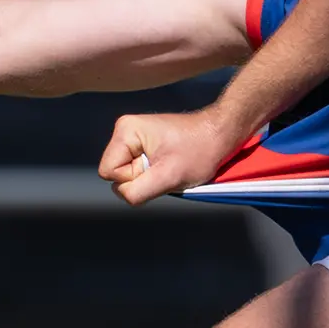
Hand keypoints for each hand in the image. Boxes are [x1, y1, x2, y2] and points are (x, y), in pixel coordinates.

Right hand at [98, 108, 245, 205]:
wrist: (220, 134)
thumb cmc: (200, 151)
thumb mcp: (168, 177)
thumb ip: (138, 191)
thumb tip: (123, 196)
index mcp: (125, 131)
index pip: (108, 172)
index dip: (132, 179)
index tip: (158, 169)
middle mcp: (124, 131)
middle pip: (116, 175)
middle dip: (141, 179)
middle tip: (167, 168)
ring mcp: (133, 138)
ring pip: (127, 176)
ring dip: (149, 179)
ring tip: (170, 166)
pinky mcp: (143, 146)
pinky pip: (138, 172)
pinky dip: (154, 175)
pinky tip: (170, 165)